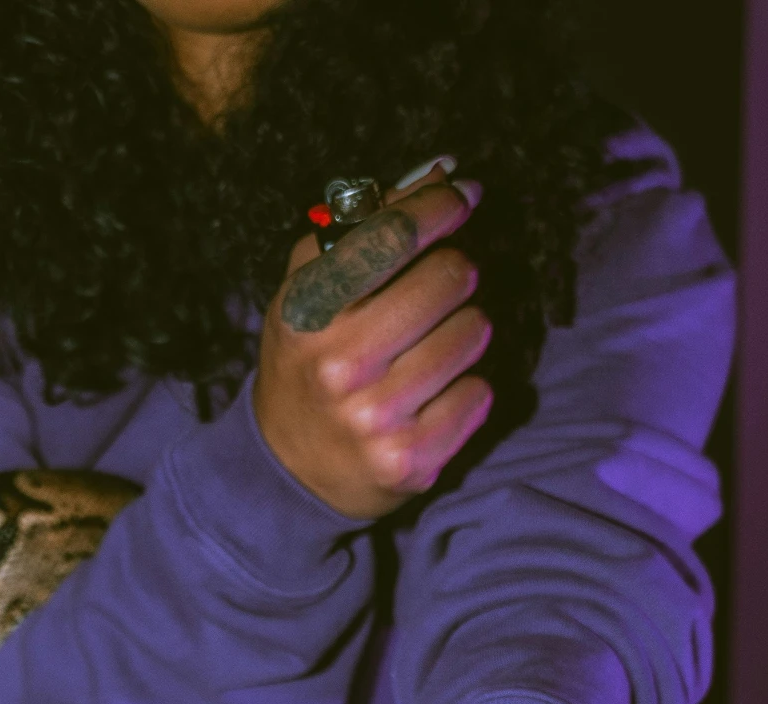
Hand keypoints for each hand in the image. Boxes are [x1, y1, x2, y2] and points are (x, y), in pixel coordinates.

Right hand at [254, 166, 493, 519]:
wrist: (287, 471)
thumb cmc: (307, 361)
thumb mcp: (309, 290)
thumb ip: (365, 225)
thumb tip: (442, 169)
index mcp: (308, 311)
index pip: (394, 234)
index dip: (441, 205)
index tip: (462, 199)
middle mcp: (340, 365)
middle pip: (450, 277)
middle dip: (455, 273)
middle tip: (440, 287)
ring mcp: (377, 418)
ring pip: (474, 332)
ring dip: (466, 329)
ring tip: (434, 345)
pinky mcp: (412, 460)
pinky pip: (480, 393)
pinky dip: (468, 387)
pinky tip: (436, 394)